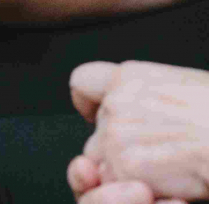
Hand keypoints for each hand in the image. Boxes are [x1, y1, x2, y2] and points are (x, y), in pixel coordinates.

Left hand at [69, 61, 208, 202]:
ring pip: (103, 167)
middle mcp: (115, 102)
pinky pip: (119, 188)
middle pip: (97, 137)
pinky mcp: (125, 167)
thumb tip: (145, 115)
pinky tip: (175, 184)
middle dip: (120, 152)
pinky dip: (145, 193)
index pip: (83, 82)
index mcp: (130, 77)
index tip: (98, 116)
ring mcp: (116, 135)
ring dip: (129, 176)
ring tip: (172, 168)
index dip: (90, 103)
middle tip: (164, 156)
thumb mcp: (186, 87)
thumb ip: (152, 97)